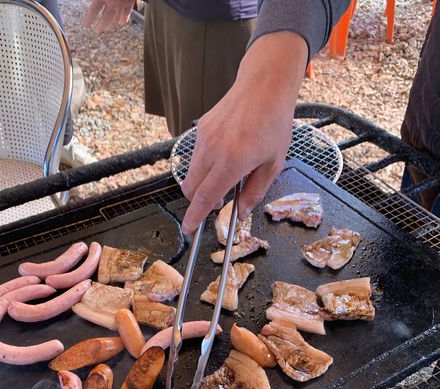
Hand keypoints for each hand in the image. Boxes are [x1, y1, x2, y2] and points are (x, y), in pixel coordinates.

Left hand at [84, 0, 134, 32]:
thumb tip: (91, 0)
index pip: (93, 11)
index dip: (89, 19)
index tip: (86, 25)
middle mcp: (112, 4)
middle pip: (105, 18)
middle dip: (101, 25)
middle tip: (97, 30)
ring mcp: (122, 4)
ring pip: (116, 18)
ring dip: (111, 24)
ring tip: (107, 28)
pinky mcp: (130, 2)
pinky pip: (127, 13)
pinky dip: (124, 18)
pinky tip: (122, 23)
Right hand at [181, 32, 308, 234]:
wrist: (264, 85)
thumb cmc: (274, 123)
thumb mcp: (274, 163)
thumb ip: (255, 191)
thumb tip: (241, 211)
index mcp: (232, 162)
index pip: (205, 197)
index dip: (195, 216)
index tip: (188, 228)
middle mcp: (213, 151)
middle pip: (191, 189)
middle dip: (199, 201)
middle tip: (219, 200)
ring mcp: (203, 138)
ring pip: (192, 173)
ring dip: (203, 182)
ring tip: (228, 172)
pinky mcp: (200, 129)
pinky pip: (196, 156)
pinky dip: (205, 164)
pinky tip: (226, 153)